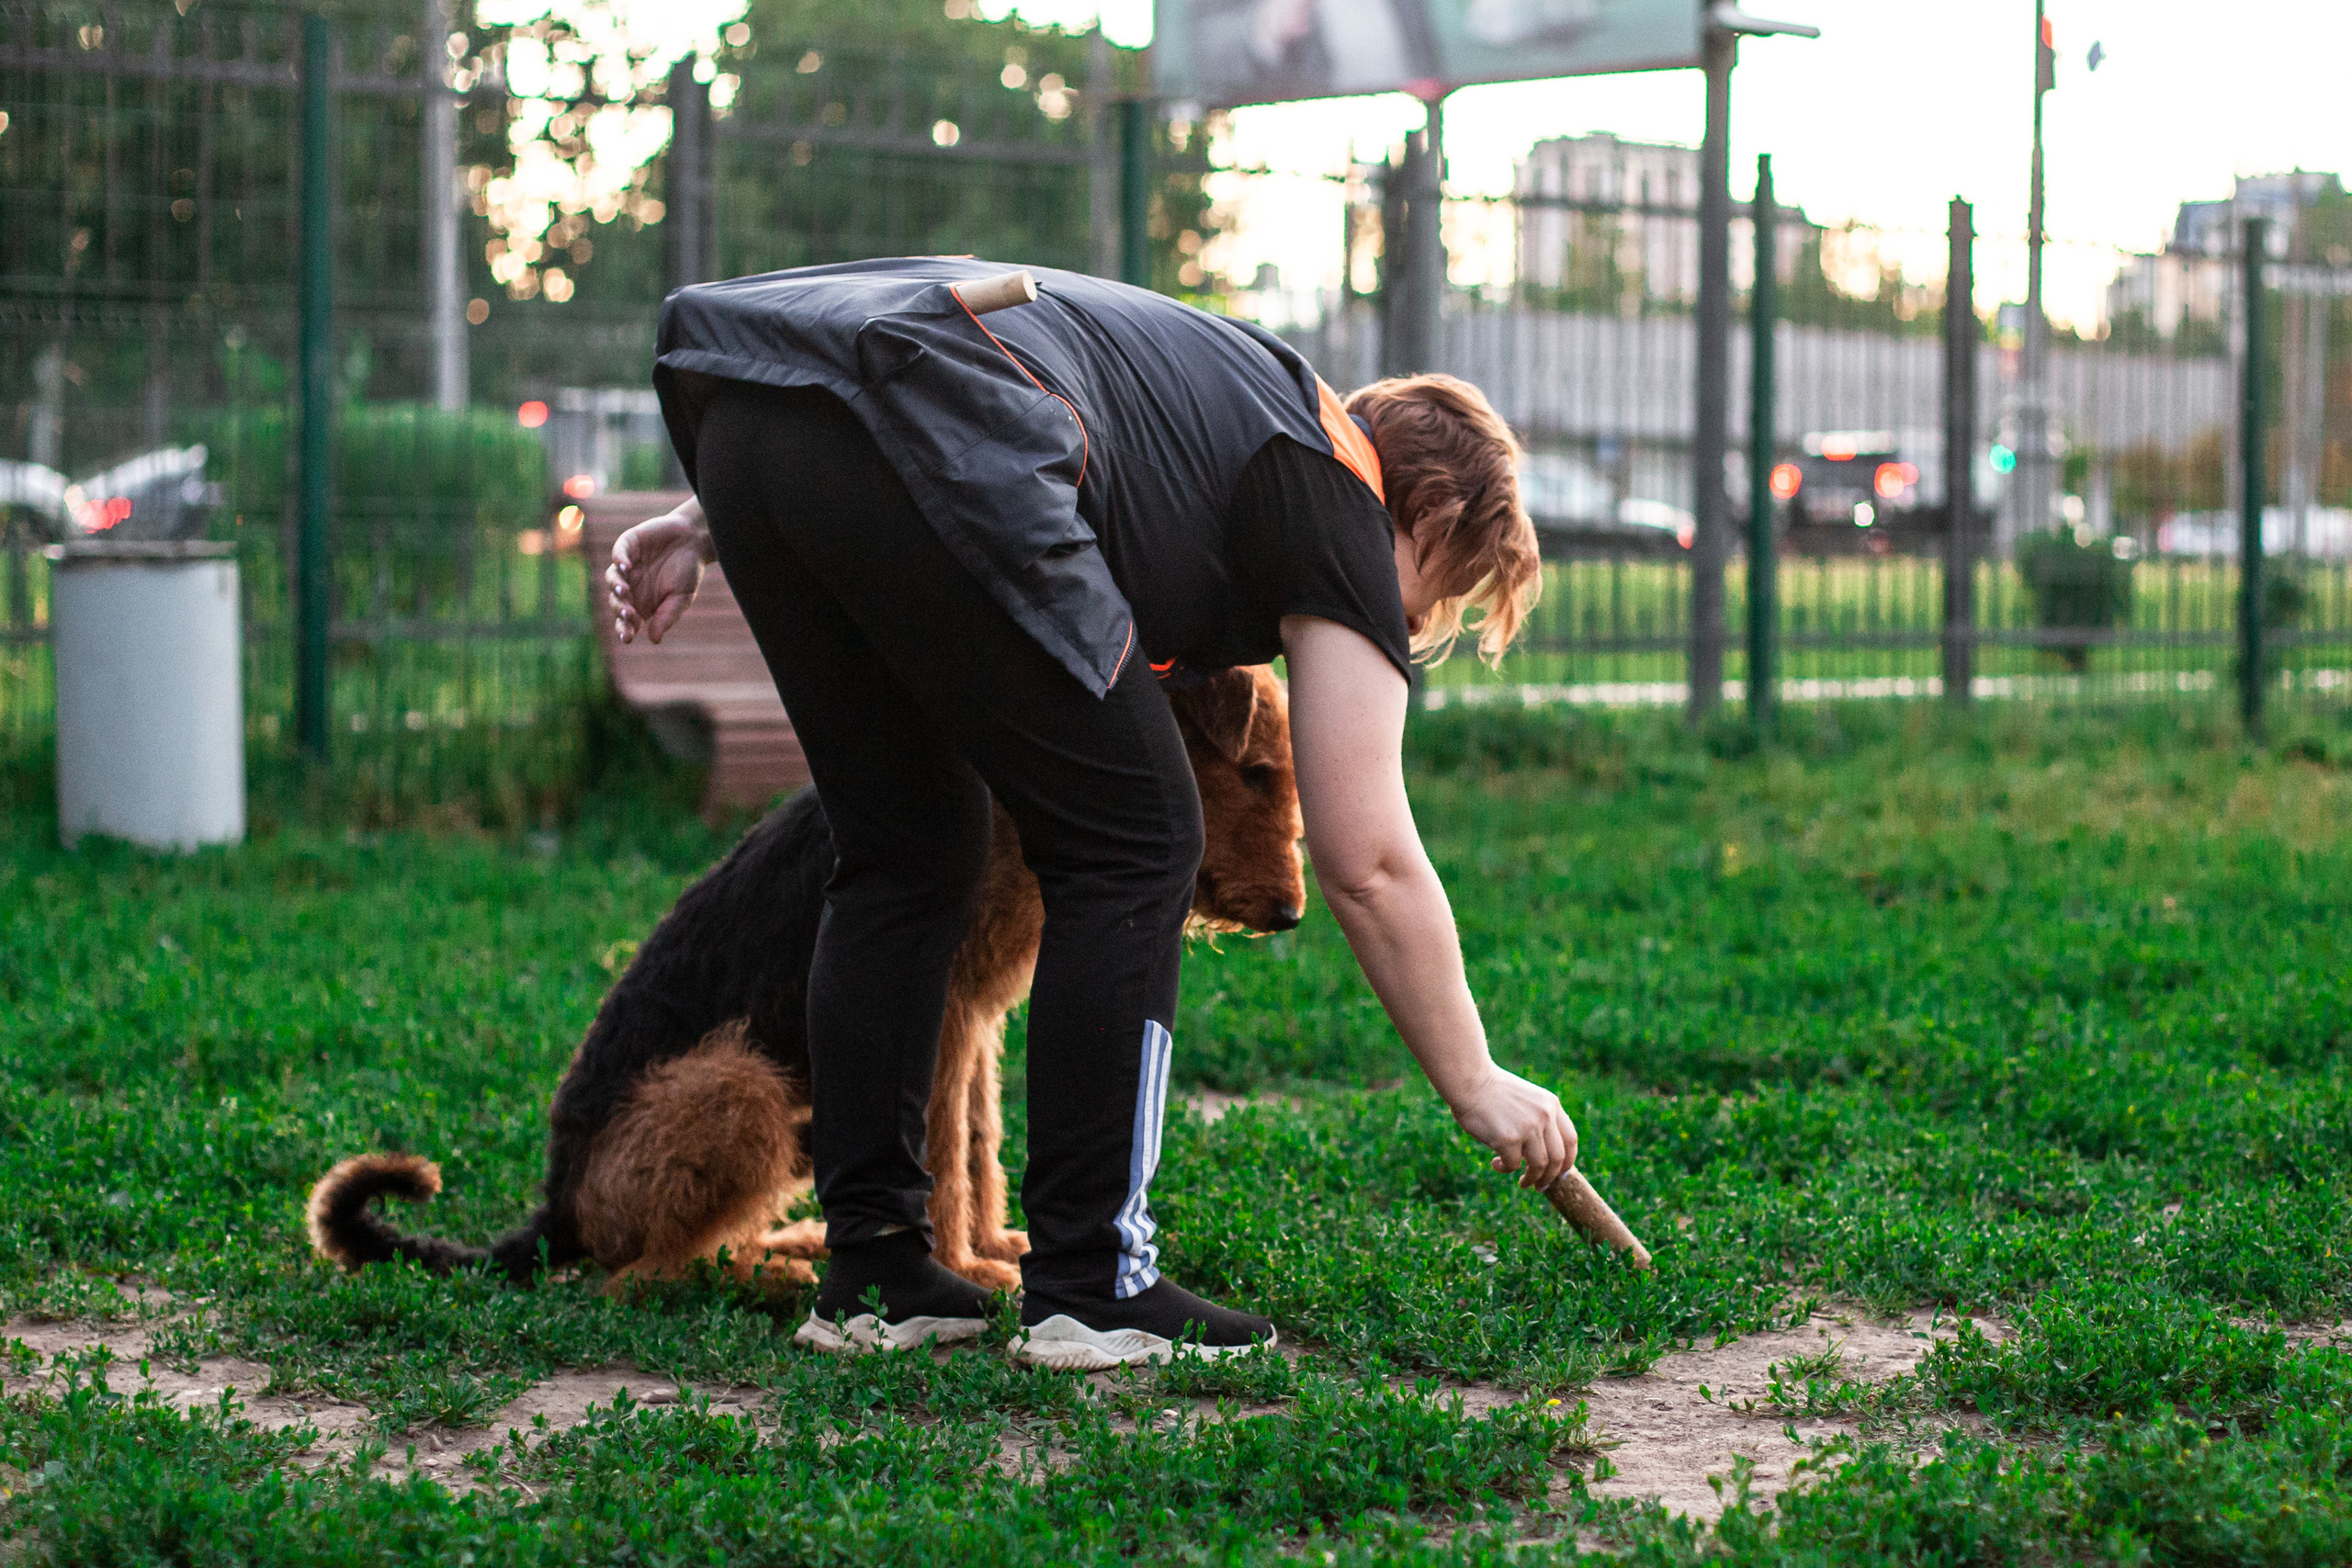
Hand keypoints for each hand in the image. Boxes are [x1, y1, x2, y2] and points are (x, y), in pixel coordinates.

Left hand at [606, 508, 710, 645]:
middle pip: (616, 601)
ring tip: (624, 591)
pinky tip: (626, 566)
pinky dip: (619, 559)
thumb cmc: (689, 572)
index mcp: (642, 603)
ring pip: (612, 577)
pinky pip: (618, 553)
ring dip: (616, 585)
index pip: (627, 620)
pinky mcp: (628, 544)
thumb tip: (654, 639)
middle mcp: (630, 585)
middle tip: (629, 613)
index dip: (624, 629)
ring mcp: (628, 565)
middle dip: (620, 609)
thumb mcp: (682, 598)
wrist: (696, 540)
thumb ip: (667, 616)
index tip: (627, 637)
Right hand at [1448, 1065, 1577, 1191]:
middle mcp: (1544, 1116)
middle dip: (1550, 1177)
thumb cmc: (1492, 1091)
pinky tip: (1495, 1163)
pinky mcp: (1509, 1139)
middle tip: (1540, 1186)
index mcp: (1551, 1105)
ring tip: (1523, 1182)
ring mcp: (1528, 1128)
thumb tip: (1543, 1154)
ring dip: (1531, 1179)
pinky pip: (1513, 1165)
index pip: (1570, 1139)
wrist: (1469, 1080)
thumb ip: (1539, 1119)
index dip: (1569, 1161)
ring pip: (1539, 1165)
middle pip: (1558, 1157)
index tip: (1561, 1174)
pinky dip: (1505, 1169)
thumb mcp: (1526, 1099)